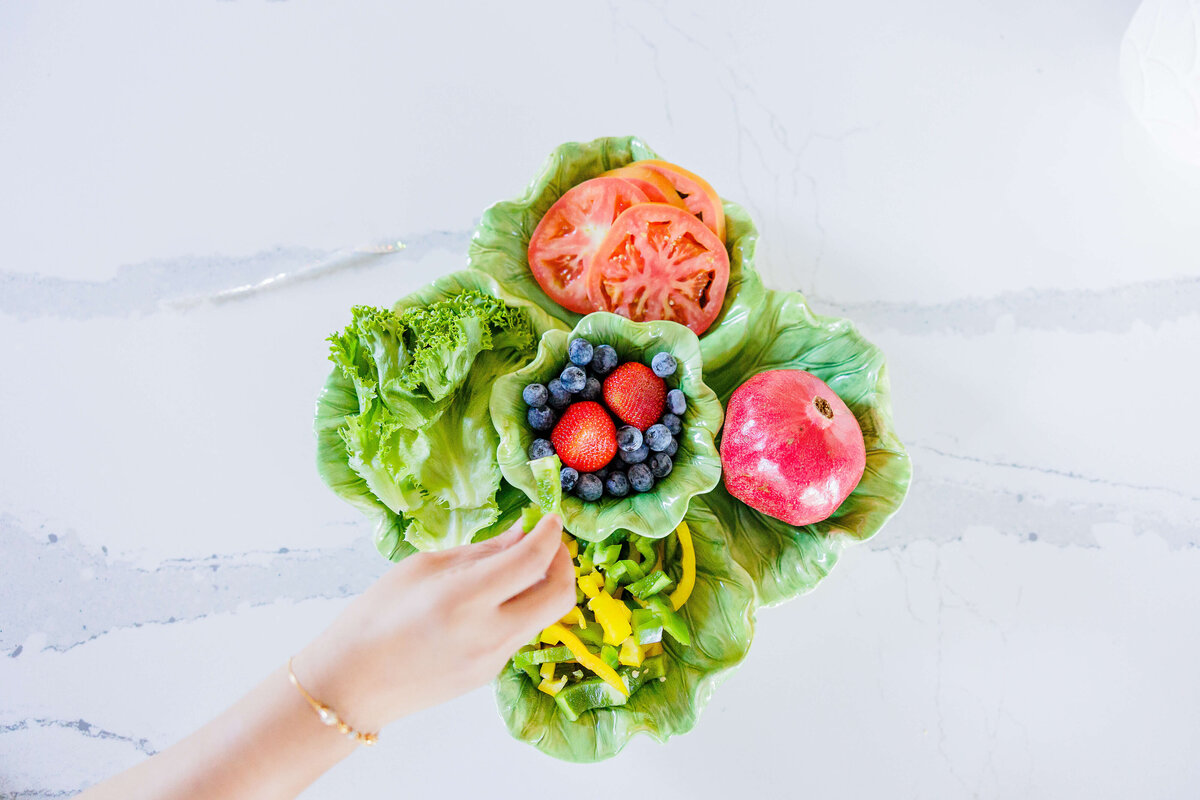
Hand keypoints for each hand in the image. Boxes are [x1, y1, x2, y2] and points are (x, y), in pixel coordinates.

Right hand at [291, 514, 574, 732]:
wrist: (350, 685)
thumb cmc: (374, 616)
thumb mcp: (423, 568)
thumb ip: (480, 553)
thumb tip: (521, 535)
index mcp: (465, 599)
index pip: (532, 562)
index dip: (550, 534)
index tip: (550, 516)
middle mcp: (488, 632)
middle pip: (559, 596)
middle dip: (564, 562)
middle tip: (548, 542)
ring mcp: (494, 659)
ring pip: (544, 616)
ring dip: (544, 585)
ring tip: (519, 564)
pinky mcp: (491, 674)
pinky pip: (521, 632)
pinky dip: (521, 607)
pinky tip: (494, 596)